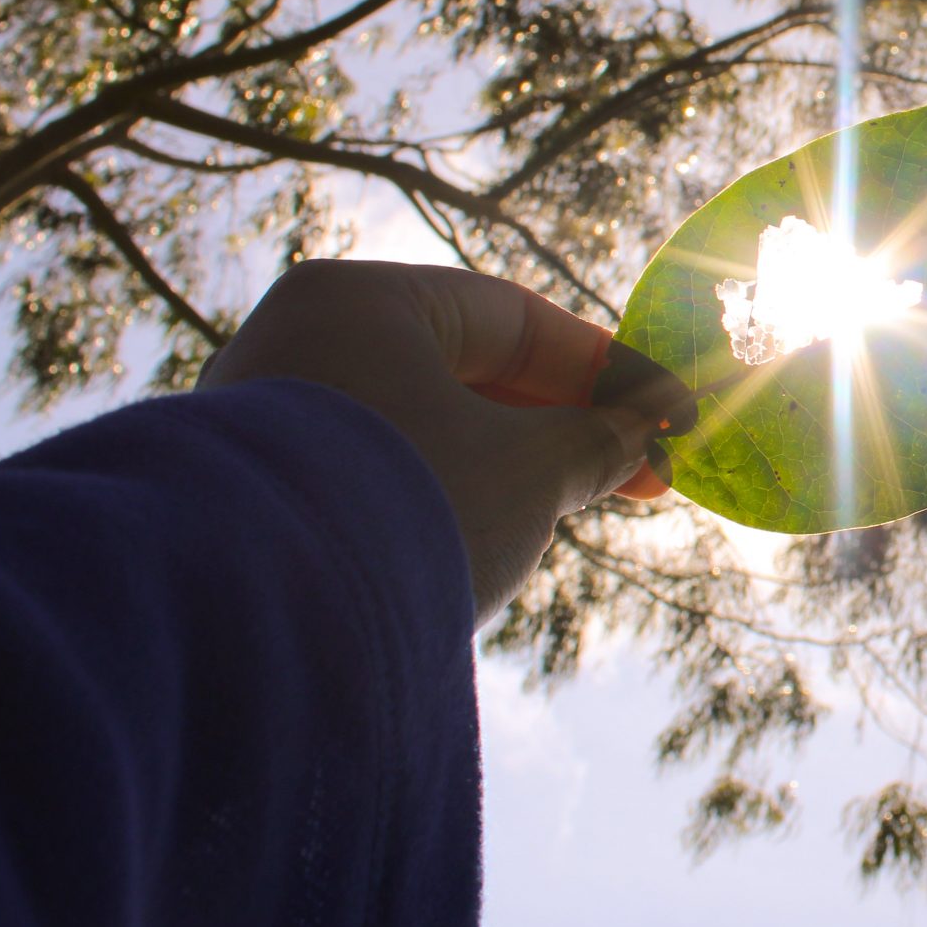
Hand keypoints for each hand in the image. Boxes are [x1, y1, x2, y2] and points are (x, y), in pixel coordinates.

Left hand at [197, 260, 694, 621]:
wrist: (253, 625)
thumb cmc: (409, 508)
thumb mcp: (528, 470)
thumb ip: (594, 442)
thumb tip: (639, 437)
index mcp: (360, 301)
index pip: (512, 319)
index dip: (607, 370)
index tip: (673, 419)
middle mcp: (300, 343)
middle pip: (464, 371)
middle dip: (561, 425)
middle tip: (641, 478)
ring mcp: (267, 420)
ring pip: (421, 428)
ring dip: (508, 467)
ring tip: (571, 513)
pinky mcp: (255, 494)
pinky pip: (376, 475)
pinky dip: (443, 497)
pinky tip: (486, 545)